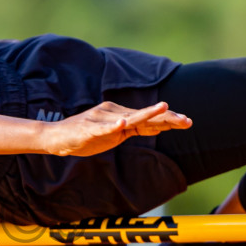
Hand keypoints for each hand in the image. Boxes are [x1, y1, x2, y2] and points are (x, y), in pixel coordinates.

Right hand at [39, 101, 190, 156]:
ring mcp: (101, 119)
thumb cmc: (87, 136)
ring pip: (128, 118)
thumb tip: (157, 126)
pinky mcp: (88, 128)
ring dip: (145, 114)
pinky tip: (122, 124)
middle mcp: (114, 113)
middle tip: (186, 121)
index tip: (188, 122)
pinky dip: (112, 126)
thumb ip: (134, 129)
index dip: (169, 120)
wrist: (58, 138)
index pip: (150, 118)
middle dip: (166, 118)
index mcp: (122, 115)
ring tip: (162, 108)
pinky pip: (102, 127)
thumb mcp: (115, 134)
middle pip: (144, 116)